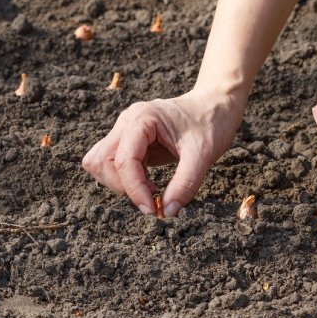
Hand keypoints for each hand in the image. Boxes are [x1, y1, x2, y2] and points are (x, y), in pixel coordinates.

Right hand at [82, 89, 244, 215]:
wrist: (216, 104)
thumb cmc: (211, 123)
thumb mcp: (204, 155)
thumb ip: (185, 184)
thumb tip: (167, 212)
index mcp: (142, 118)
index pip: (123, 160)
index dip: (134, 190)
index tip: (153, 210)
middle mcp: (127, 122)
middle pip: (101, 161)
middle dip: (123, 187)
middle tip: (151, 200)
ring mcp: (125, 130)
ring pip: (100, 163)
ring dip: (119, 184)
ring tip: (150, 190)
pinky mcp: (129, 141)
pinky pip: (113, 164)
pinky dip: (126, 180)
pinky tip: (149, 184)